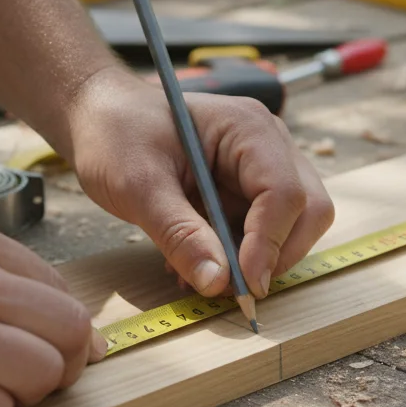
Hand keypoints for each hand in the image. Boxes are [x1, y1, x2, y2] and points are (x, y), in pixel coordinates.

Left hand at [66, 66, 334, 297]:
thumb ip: (179, 234)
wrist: (98, 117)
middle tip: (231, 289)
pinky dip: (239, 258)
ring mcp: (262, 167)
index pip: (284, 193)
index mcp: (247, 128)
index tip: (243, 287)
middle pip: (307, 211)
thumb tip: (217, 283)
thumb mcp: (138, 186)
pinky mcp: (248, 190)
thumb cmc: (115, 134)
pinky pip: (262, 233)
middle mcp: (267, 144)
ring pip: (292, 226)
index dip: (269, 245)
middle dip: (275, 256)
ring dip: (255, 261)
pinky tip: (197, 264)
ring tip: (202, 276)